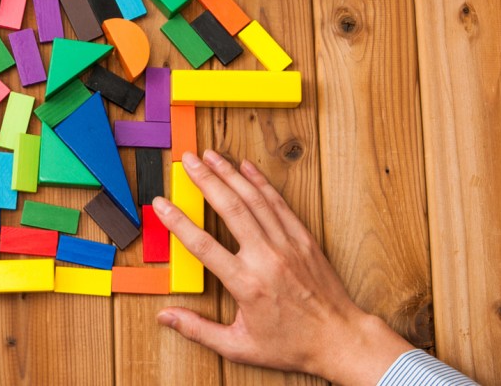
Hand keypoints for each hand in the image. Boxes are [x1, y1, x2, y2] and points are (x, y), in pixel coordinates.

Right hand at [153, 151, 412, 383]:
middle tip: (187, 160)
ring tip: (210, 155)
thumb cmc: (290, 345)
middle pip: (230, 209)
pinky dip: (261, 182)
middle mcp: (266, 258)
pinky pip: (279, 203)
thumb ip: (198, 329)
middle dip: (205, 180)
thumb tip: (165, 317)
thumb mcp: (239, 346)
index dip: (178, 222)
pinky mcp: (303, 239)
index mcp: (247, 284)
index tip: (161, 204)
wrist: (339, 338)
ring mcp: (287, 244)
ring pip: (254, 200)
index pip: (203, 245)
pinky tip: (246, 167)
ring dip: (230, 174)